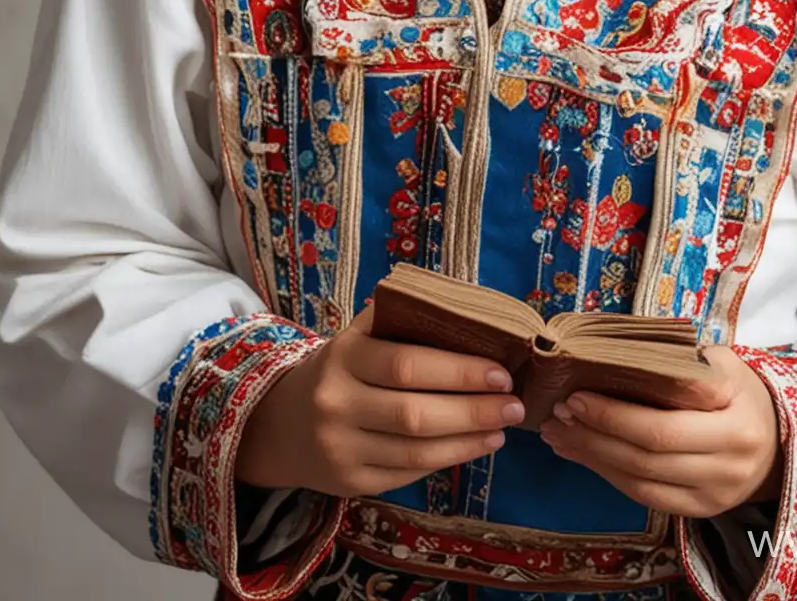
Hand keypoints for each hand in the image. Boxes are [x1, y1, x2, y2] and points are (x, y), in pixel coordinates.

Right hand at [235, 302, 524, 496]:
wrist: (281, 423)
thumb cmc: (339, 369)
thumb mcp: (358, 336)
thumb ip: (402, 321)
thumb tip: (471, 312)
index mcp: (344, 358)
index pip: (408, 365)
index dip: (458, 371)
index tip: (501, 372)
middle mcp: (338, 405)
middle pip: (416, 414)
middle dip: (474, 410)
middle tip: (515, 404)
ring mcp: (341, 449)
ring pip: (415, 451)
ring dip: (468, 440)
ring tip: (503, 427)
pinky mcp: (350, 483)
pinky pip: (407, 473)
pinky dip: (447, 460)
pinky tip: (475, 446)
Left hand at [537, 346, 782, 518]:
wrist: (778, 441)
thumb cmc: (740, 391)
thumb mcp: (722, 365)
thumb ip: (679, 365)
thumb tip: (613, 359)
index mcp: (734, 420)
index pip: (663, 424)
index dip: (614, 414)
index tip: (575, 394)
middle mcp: (728, 463)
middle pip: (646, 456)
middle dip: (595, 434)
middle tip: (557, 412)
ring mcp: (715, 494)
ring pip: (641, 481)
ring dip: (593, 457)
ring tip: (559, 433)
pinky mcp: (701, 511)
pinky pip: (646, 498)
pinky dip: (610, 476)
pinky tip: (584, 454)